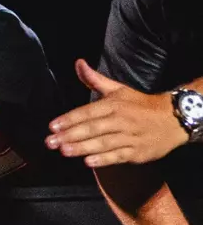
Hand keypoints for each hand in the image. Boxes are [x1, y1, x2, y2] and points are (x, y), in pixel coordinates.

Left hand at [45, 60, 189, 167]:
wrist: (175, 119)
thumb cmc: (140, 105)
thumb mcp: (118, 89)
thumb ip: (95, 80)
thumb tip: (78, 63)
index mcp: (115, 105)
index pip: (88, 112)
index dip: (69, 119)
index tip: (52, 126)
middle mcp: (121, 120)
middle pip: (93, 128)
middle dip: (70, 135)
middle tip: (50, 142)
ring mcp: (130, 137)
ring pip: (104, 143)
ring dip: (83, 147)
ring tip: (64, 151)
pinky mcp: (138, 152)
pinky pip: (119, 156)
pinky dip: (104, 159)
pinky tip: (88, 162)